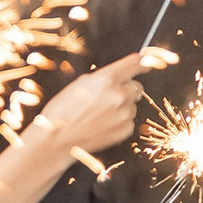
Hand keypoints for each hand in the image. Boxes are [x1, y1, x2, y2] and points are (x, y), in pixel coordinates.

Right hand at [30, 51, 157, 153]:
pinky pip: (129, 121)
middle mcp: (119, 95)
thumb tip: (115, 77)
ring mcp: (124, 113)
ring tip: (100, 114)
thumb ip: (101, 79)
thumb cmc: (62, 111)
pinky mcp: (125, 129)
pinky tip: (102, 125)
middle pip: (137, 86)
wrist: (55, 139)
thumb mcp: (78, 85)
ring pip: (132, 105)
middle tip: (109, 98)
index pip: (134, 64)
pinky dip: (120, 122)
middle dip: (126, 89)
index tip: (146, 63)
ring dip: (122, 107)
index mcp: (106, 79)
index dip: (142, 63)